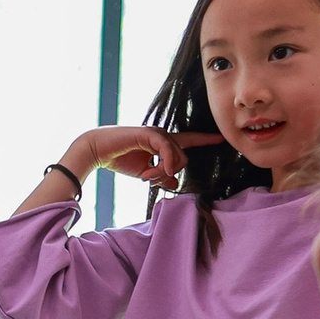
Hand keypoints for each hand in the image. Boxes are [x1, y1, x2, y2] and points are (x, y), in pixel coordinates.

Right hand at [67, 126, 226, 190]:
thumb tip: (175, 184)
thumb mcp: (144, 173)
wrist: (98, 151)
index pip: (189, 141)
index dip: (205, 140)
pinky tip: (150, 173)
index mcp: (163, 143)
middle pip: (184, 159)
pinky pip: (167, 150)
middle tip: (149, 179)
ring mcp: (157, 134)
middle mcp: (163, 136)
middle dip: (169, 174)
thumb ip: (160, 177)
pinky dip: (163, 164)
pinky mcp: (150, 134)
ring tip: (144, 175)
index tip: (221, 139)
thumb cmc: (119, 159)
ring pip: (177, 158)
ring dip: (161, 173)